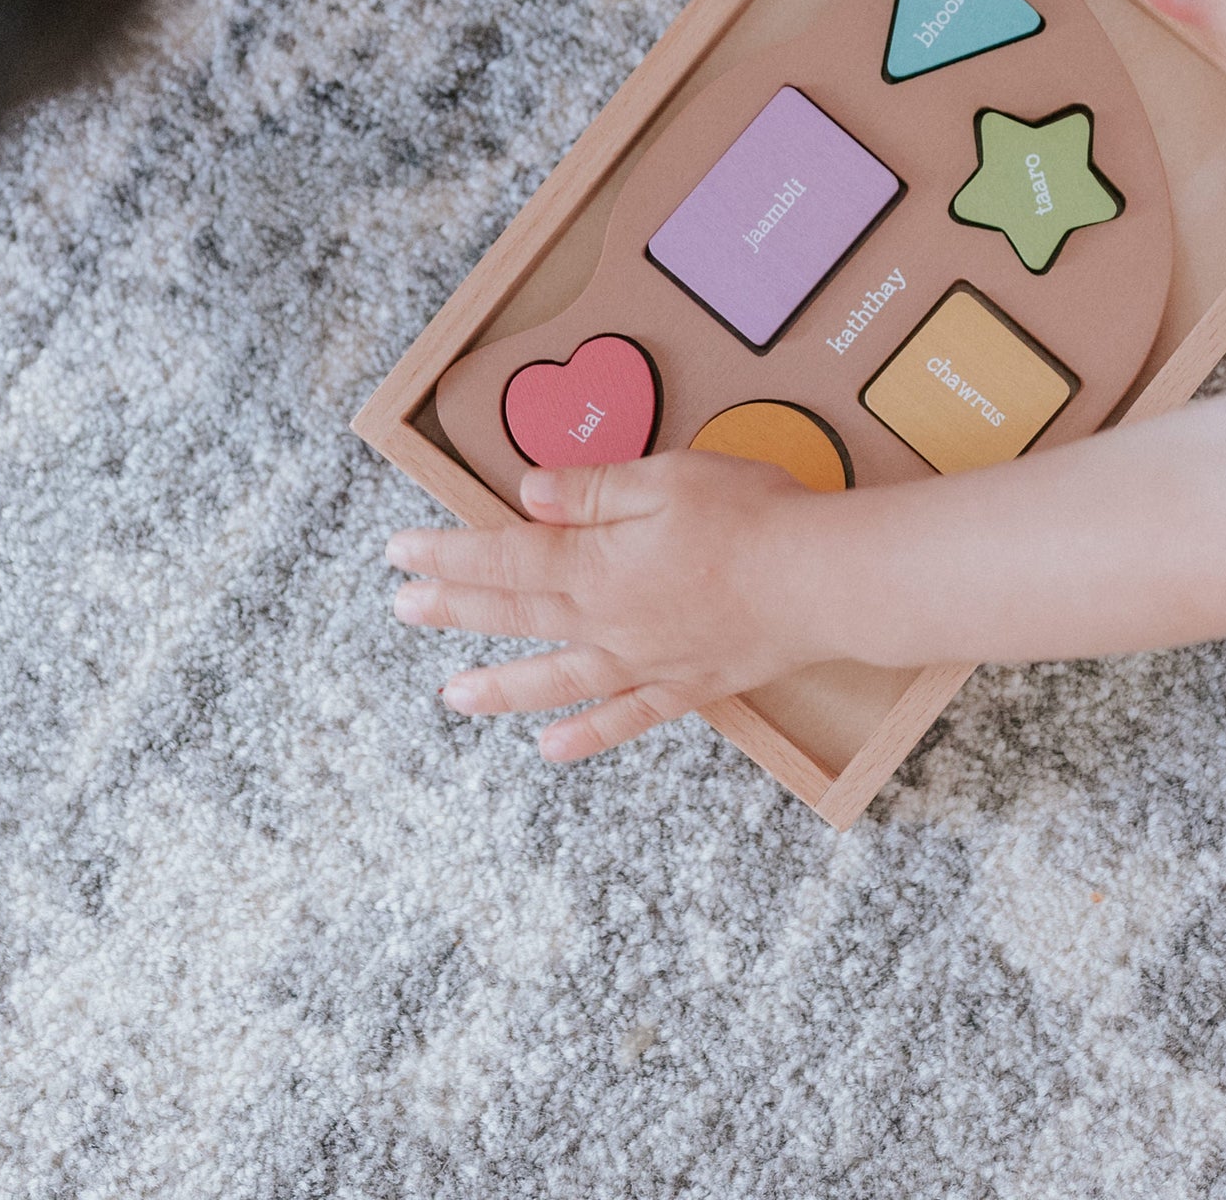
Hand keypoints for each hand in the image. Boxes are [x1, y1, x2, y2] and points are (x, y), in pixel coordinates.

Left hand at [385, 451, 838, 761]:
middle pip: (518, 614)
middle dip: (455, 610)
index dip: (449, 554)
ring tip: (451, 695)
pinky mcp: (688, 684)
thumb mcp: (667, 477)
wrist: (824, 581)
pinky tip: (551, 748)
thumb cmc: (752, 516)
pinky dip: (585, 735)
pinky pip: (624, 717)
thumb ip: (593, 490)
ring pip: (555, 677)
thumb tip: (528, 494)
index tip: (401, 553)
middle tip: (403, 609)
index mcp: (597, 563)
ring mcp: (646, 661)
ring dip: (500, 685)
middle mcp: (608, 622)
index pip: (505, 556)